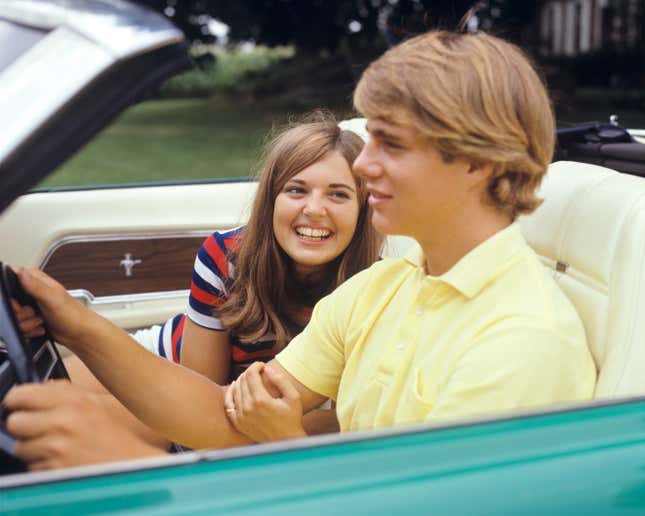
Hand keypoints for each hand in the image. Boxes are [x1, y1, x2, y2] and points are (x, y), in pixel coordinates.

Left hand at [4, 380, 164, 470]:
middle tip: (38, 427)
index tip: (18, 404)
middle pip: (15, 422)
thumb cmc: (110, 432)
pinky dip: (41, 464)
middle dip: (24, 426)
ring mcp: (58, 448)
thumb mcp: (92, 402)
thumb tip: (35, 388)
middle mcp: (64, 422)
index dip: (17, 400)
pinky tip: (60, 459)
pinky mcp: (55, 470)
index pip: (21, 395)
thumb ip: (62, 391)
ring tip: (54, 445)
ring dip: (32, 448)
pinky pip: (31, 466)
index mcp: (73, 400)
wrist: (127, 461)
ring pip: (20, 447)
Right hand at [15, 269, 90, 347]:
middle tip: (34, 313)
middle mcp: (33, 292)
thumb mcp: (52, 298)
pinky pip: (21, 327)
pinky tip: (41, 327)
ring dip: (28, 323)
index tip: (20, 303)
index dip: (12, 295)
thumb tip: (22, 272)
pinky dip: (30, 330)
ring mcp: (32, 307)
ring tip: (41, 320)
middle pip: (10, 303)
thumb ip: (35, 286)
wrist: (80, 333)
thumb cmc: (73, 314)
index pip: (12, 280)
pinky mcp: (33, 320)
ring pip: (15, 317)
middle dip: (20, 313)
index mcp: (37, 281)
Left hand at [224, 362, 305, 441]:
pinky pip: (228, 404)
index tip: (262, 365)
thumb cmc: (291, 418)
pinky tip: (235, 387)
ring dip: (241, 380)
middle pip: (242, 380)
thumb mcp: (293, 397)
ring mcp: (241, 416)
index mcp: (261, 400)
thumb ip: (281, 381)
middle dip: (250, 372)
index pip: (251, 374)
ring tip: (250, 378)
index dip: (255, 365)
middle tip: (258, 371)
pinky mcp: (238, 423)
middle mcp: (248, 408)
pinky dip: (230, 394)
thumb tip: (267, 369)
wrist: (285, 441)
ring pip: (235, 390)